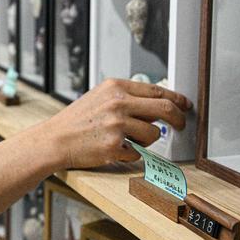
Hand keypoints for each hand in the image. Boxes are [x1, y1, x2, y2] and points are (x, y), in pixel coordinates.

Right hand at [36, 79, 192, 169]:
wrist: (55, 139)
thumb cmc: (77, 121)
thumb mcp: (100, 97)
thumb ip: (126, 98)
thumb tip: (158, 104)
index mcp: (115, 87)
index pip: (157, 90)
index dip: (176, 99)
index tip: (184, 105)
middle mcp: (118, 103)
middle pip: (164, 108)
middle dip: (178, 119)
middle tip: (180, 125)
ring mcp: (117, 124)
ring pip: (154, 134)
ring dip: (147, 140)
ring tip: (127, 140)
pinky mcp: (115, 145)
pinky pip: (138, 152)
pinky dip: (130, 153)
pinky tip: (113, 149)